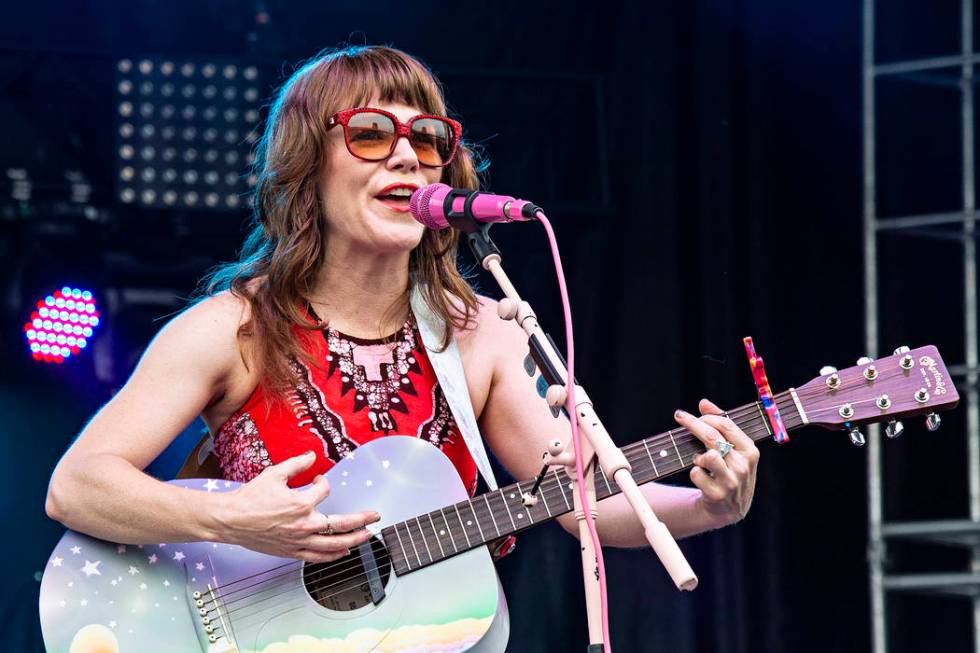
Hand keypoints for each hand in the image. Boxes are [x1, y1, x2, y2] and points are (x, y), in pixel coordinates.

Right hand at [212, 451, 380, 561]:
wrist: (230, 520)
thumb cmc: (250, 498)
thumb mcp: (274, 473)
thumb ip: (297, 464)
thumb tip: (313, 455)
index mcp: (300, 503)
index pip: (324, 490)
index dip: (323, 482)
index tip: (318, 479)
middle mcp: (303, 524)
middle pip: (341, 523)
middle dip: (362, 519)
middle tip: (375, 515)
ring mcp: (298, 540)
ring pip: (333, 544)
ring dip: (353, 539)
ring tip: (366, 535)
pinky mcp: (291, 552)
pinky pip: (317, 557)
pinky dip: (332, 555)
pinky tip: (343, 552)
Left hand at [674, 398, 759, 528]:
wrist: (729, 508)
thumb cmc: (730, 472)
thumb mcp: (733, 450)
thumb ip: (721, 425)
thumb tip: (704, 403)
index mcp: (750, 451)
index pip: (726, 425)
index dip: (705, 416)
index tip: (688, 414)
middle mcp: (743, 466)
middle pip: (713, 436)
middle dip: (692, 424)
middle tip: (679, 417)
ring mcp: (731, 481)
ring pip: (707, 456)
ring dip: (698, 456)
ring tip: (701, 461)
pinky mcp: (717, 494)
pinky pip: (696, 473)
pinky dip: (694, 473)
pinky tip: (701, 478)